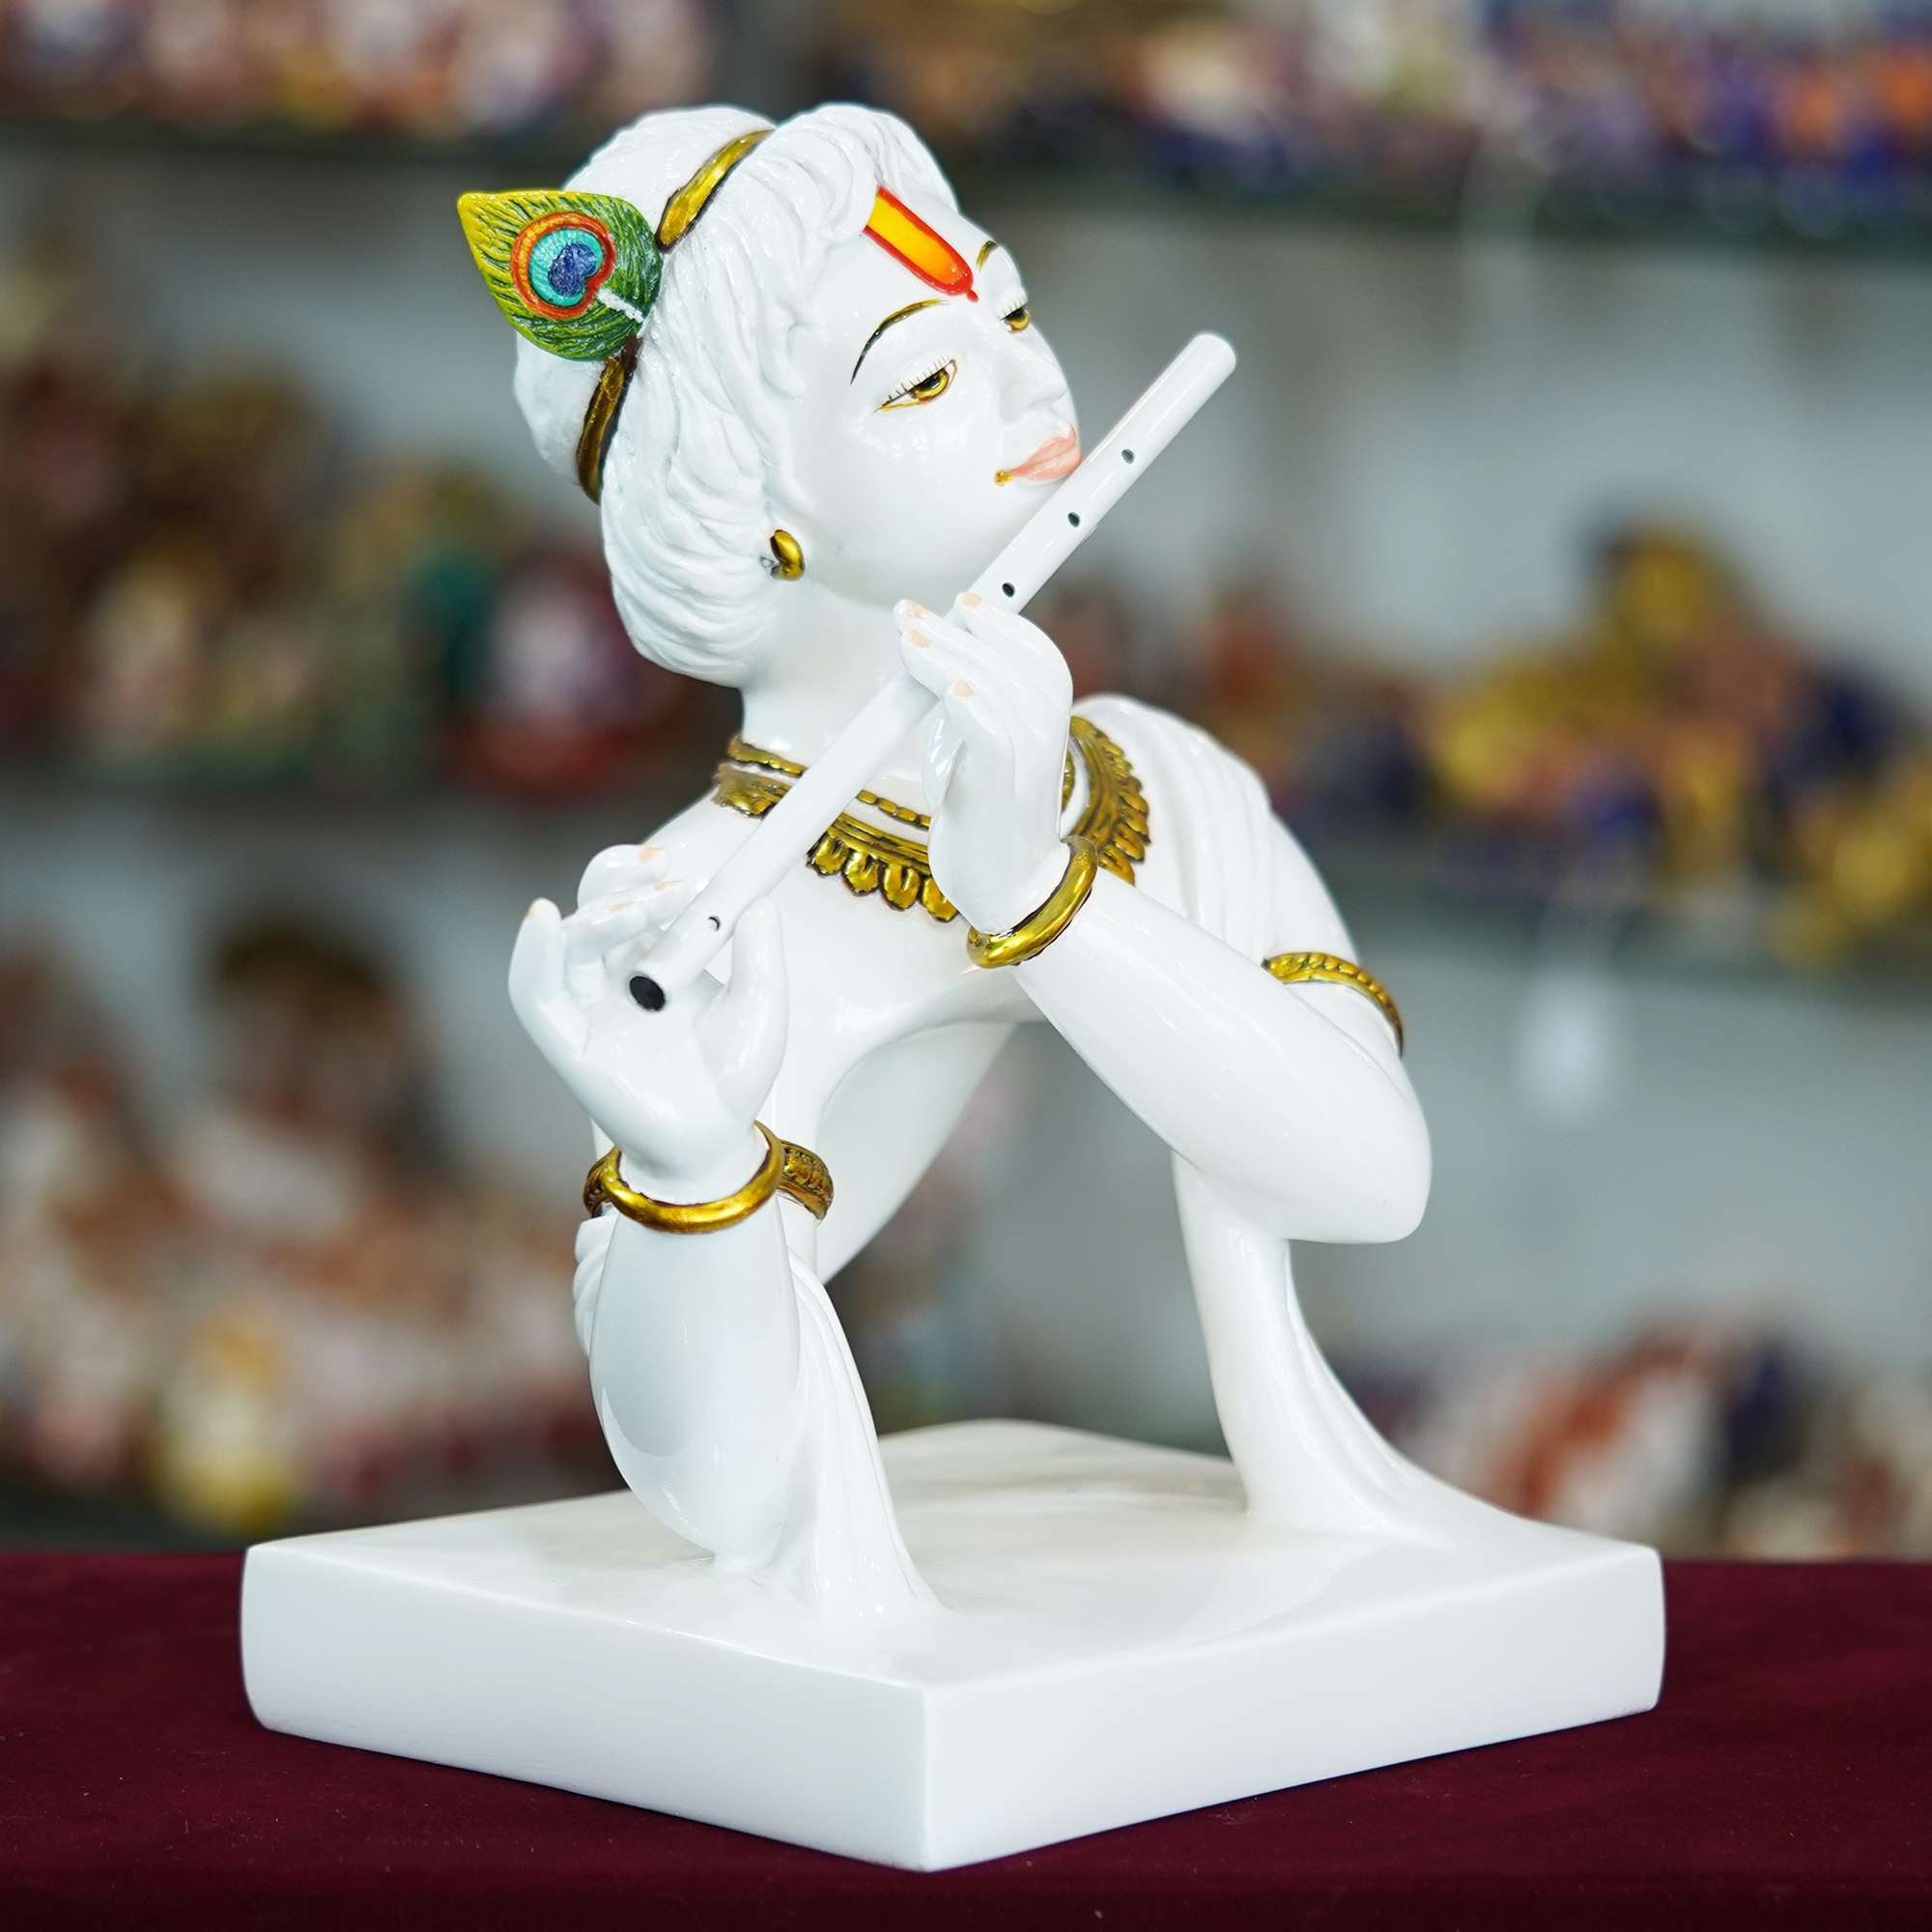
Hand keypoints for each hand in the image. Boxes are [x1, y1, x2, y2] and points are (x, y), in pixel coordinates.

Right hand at [509, 843, 786, 1195]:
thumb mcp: (760, 1003)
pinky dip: (532, 951)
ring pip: (567, 942)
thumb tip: (758, 898)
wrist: (715, 1141)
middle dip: (618, 880)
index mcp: (653, 959)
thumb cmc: (733, 1075)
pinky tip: (543, 917)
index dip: (641, 873)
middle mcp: (613, 977)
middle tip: (661, 874)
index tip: (671, 863)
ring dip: (597, 914)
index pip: (631, 897)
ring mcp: (586, 1007)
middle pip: (594, 908)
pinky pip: (535, 991)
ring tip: (639, 911)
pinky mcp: (565, 1041)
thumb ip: (760, 951)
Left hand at [894, 593, 1073, 932]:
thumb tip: (932, 652)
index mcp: (1050, 718)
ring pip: (994, 688)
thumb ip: (969, 702)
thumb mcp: (980, 746)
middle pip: (1009, 661)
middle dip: (955, 630)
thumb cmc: (987, 815)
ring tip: (907, 641)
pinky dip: (968, 704)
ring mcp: (1030, 760)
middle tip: (907, 613)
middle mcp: (1049, 732)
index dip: (1000, 620)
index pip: (1037, 652)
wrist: (1007, 886)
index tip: (961, 602)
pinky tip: (948, 689)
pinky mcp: (1002, 788)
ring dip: (947, 657)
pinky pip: (991, 732)